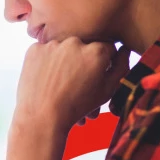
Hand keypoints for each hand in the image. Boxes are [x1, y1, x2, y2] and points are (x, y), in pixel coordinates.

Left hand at [15, 38, 130, 132]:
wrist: (42, 118)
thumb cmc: (77, 107)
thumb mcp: (107, 91)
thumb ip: (121, 67)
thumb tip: (124, 49)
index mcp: (97, 51)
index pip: (107, 48)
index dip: (103, 63)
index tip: (95, 75)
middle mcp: (76, 42)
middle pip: (84, 46)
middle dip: (82, 60)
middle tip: (76, 82)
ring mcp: (53, 44)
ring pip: (63, 48)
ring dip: (64, 60)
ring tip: (61, 83)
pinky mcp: (34, 49)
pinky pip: (45, 51)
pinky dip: (46, 62)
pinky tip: (47, 79)